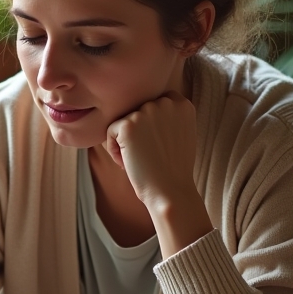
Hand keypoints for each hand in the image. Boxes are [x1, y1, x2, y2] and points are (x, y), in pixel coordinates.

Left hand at [102, 91, 198, 211]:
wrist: (171, 192)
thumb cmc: (173, 168)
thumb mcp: (181, 133)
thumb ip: (169, 115)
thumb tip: (145, 106)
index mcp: (182, 104)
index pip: (155, 101)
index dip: (150, 123)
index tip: (156, 144)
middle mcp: (166, 103)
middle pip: (138, 109)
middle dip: (138, 131)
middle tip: (147, 155)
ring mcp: (147, 112)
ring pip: (124, 120)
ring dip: (125, 140)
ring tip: (138, 160)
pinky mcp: (128, 125)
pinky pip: (111, 130)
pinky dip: (114, 149)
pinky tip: (127, 163)